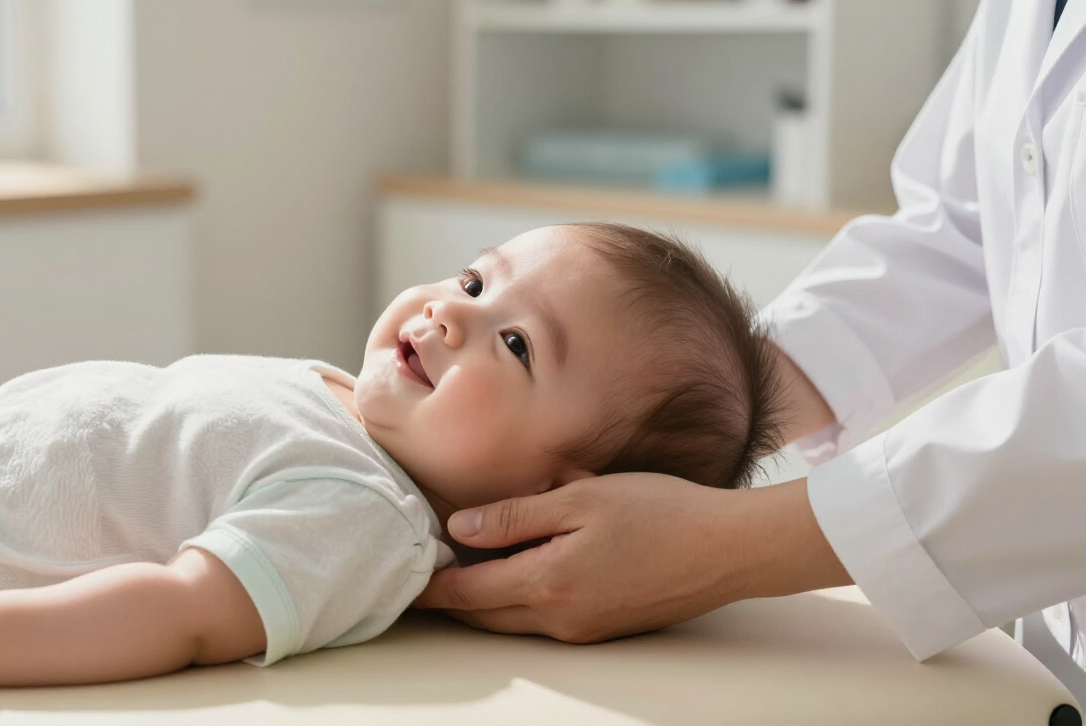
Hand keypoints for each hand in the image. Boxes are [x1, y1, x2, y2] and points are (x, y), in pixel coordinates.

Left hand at [416, 474, 846, 642]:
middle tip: (418, 576)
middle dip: (449, 598)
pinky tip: (514, 572)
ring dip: (481, 600)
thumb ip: (515, 516)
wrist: (727, 549)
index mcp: (547, 583)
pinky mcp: (603, 627)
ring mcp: (583, 629)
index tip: (401, 577)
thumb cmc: (659, 513)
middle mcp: (559, 618)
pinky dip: (515, 601)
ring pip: (511, 620)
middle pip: (483, 614)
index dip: (431, 586)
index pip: (467, 592)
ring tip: (457, 572)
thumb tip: (460, 528)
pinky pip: (542, 619)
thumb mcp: (580, 499)